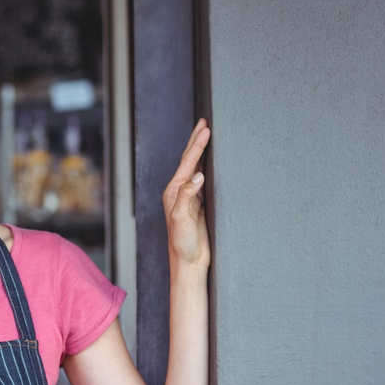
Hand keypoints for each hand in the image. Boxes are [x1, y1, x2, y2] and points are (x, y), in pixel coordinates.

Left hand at [163, 118, 210, 269]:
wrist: (188, 262)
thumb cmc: (181, 244)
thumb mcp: (181, 219)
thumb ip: (187, 197)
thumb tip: (197, 175)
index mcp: (173, 192)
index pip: (188, 163)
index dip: (197, 145)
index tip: (206, 128)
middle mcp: (179, 192)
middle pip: (189, 161)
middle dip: (196, 141)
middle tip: (204, 122)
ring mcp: (189, 198)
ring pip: (195, 168)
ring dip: (201, 152)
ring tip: (207, 136)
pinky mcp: (198, 205)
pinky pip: (203, 180)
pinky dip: (207, 167)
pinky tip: (211, 163)